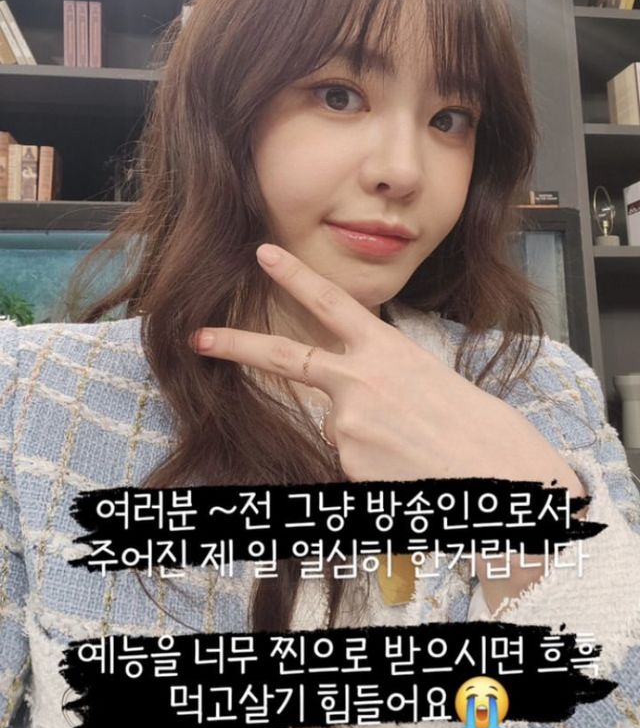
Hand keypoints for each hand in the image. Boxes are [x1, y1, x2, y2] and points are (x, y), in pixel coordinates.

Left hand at [188, 243, 520, 485]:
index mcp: (388, 351)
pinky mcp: (347, 463)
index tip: (263, 253)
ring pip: (335, 430)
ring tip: (413, 456)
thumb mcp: (431, 384)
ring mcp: (348, 423)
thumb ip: (384, 381)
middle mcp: (360, 380)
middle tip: (198, 337)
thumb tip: (350, 403)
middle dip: (236, 344)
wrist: (502, 474)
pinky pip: (347, 465)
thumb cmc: (481, 430)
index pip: (332, 303)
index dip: (295, 276)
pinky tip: (406, 474)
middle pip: (284, 357)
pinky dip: (371, 469)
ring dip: (364, 443)